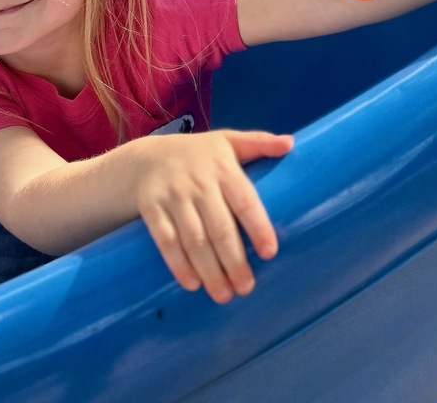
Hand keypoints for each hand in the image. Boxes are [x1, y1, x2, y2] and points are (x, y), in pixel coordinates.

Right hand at [134, 129, 292, 302]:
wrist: (145, 158)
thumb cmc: (197, 154)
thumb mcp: (227, 141)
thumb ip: (258, 142)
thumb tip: (290, 143)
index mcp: (222, 167)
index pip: (244, 200)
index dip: (257, 227)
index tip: (269, 253)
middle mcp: (198, 182)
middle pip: (219, 227)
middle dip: (234, 261)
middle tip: (246, 287)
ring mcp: (174, 196)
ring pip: (194, 239)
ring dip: (209, 270)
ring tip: (224, 294)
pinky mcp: (152, 209)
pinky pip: (166, 240)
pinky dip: (178, 264)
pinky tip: (193, 283)